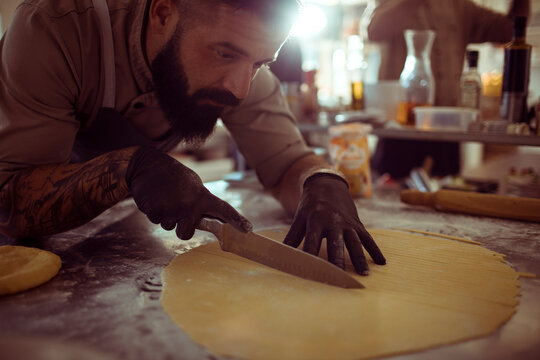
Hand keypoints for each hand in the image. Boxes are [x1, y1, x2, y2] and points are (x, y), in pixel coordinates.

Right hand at [126, 146, 251, 238]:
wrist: (147, 165)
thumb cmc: (174, 177)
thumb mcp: (193, 186)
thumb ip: (202, 203)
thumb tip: (215, 223)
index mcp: (202, 196)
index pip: (224, 209)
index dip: (237, 220)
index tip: (248, 229)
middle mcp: (189, 204)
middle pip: (187, 233)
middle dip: (181, 226)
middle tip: (176, 207)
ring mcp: (171, 209)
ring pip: (169, 226)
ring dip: (166, 216)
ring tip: (165, 197)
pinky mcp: (154, 210)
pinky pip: (156, 221)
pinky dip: (154, 212)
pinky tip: (155, 198)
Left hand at [283, 174, 385, 274]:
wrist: (327, 184)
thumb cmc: (310, 205)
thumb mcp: (299, 218)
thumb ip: (292, 237)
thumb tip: (280, 254)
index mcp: (315, 220)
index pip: (312, 242)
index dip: (311, 256)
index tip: (311, 271)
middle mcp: (333, 221)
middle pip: (336, 243)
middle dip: (338, 259)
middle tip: (339, 276)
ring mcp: (347, 223)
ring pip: (355, 242)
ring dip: (359, 258)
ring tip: (363, 274)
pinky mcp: (357, 224)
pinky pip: (368, 238)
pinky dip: (375, 250)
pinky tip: (381, 263)